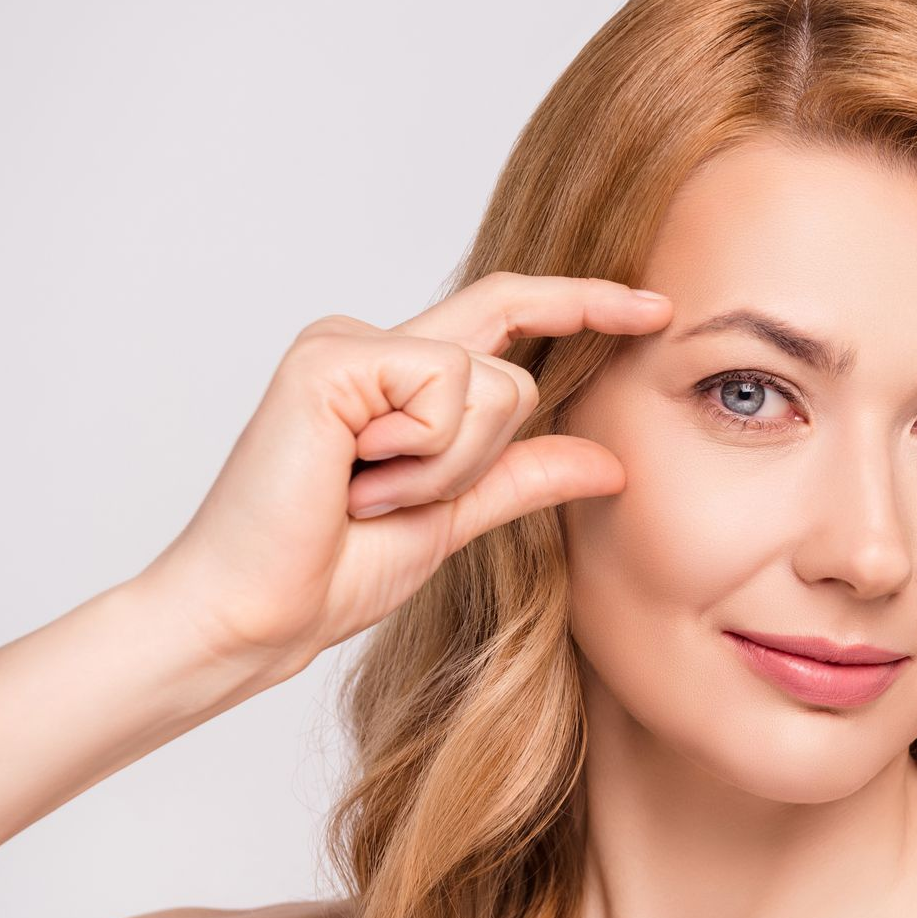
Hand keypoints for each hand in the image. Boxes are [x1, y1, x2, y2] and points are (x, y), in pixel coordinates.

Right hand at [135, 271, 671, 678]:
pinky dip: (422, 457)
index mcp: (400, 381)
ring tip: (369, 495)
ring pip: (491, 385)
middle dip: (481, 457)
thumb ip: (524, 478)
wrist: (262, 615)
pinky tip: (355, 479)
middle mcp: (374, 348)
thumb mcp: (456, 517)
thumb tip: (608, 461)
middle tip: (393, 503)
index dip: (581, 302)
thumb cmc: (334, 571)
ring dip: (449, 468)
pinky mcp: (332, 357)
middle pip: (510, 367)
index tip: (655, 306)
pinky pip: (446, 391)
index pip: (508, 315)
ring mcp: (350, 345)